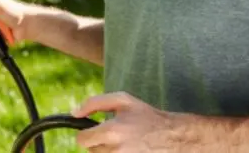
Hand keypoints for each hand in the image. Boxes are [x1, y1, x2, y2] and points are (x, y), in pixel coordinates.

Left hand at [71, 92, 190, 151]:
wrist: (174, 137)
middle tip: (116, 137)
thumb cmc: (147, 116)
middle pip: (91, 151)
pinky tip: (130, 151)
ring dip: (108, 152)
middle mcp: (115, 150)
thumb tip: (74, 113)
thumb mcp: (123, 100)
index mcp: (111, 131)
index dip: (87, 135)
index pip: (82, 140)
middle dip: (99, 144)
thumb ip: (94, 102)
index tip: (96, 132)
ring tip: (125, 145)